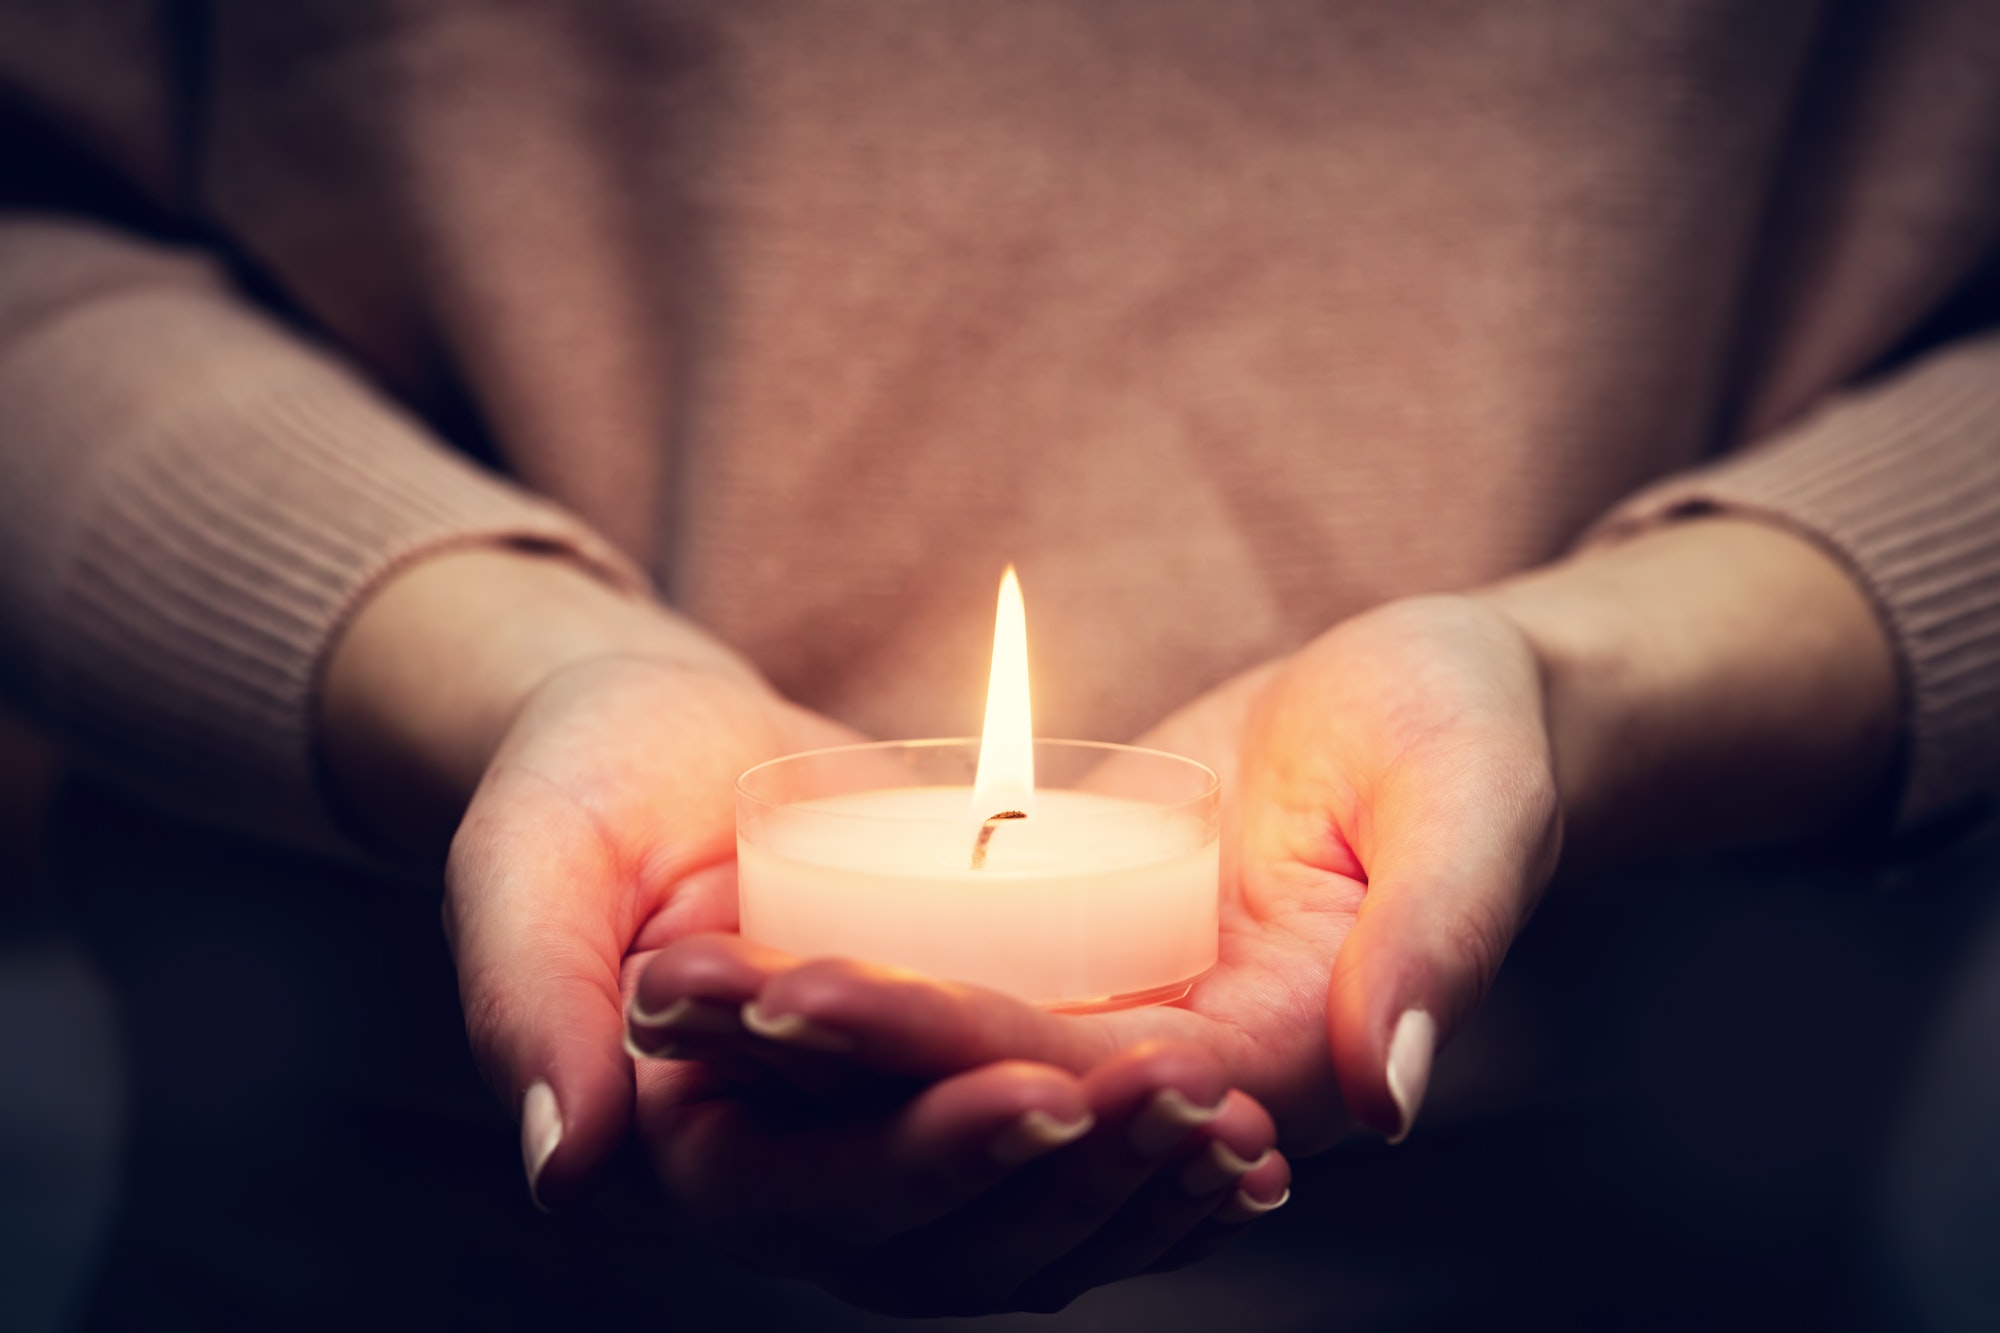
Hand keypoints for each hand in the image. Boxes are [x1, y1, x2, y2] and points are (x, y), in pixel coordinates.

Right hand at [322, 547, 1289, 1309]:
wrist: (653, 753)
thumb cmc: (578, 786)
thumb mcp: (528, 862)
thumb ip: (531, 1000)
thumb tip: (563, 1170)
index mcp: (680, 1151)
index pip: (811, 1194)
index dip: (929, 1156)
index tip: (1042, 1089)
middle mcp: (785, 1182)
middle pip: (940, 1243)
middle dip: (1072, 1182)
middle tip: (1193, 1104)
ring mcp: (873, 1154)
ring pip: (1016, 1236)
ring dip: (1132, 1198)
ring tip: (1245, 1138)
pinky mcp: (939, 1108)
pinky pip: (1050, 1177)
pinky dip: (1144, 1178)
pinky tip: (1246, 1150)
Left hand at [633, 593, 1557, 1162]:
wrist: (1445, 699)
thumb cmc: (1476, 733)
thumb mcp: (1476, 805)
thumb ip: (1440, 941)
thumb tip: (1385, 1095)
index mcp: (1274, 1059)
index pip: (1078, 1075)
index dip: (936, 1041)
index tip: (799, 992)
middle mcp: (1183, 1067)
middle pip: (981, 1078)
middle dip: (828, 1045)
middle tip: (677, 990)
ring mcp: (1130, 1016)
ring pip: (951, 1047)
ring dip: (812, 1026)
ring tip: (671, 976)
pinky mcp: (1093, 959)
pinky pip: (961, 980)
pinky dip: (857, 968)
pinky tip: (744, 937)